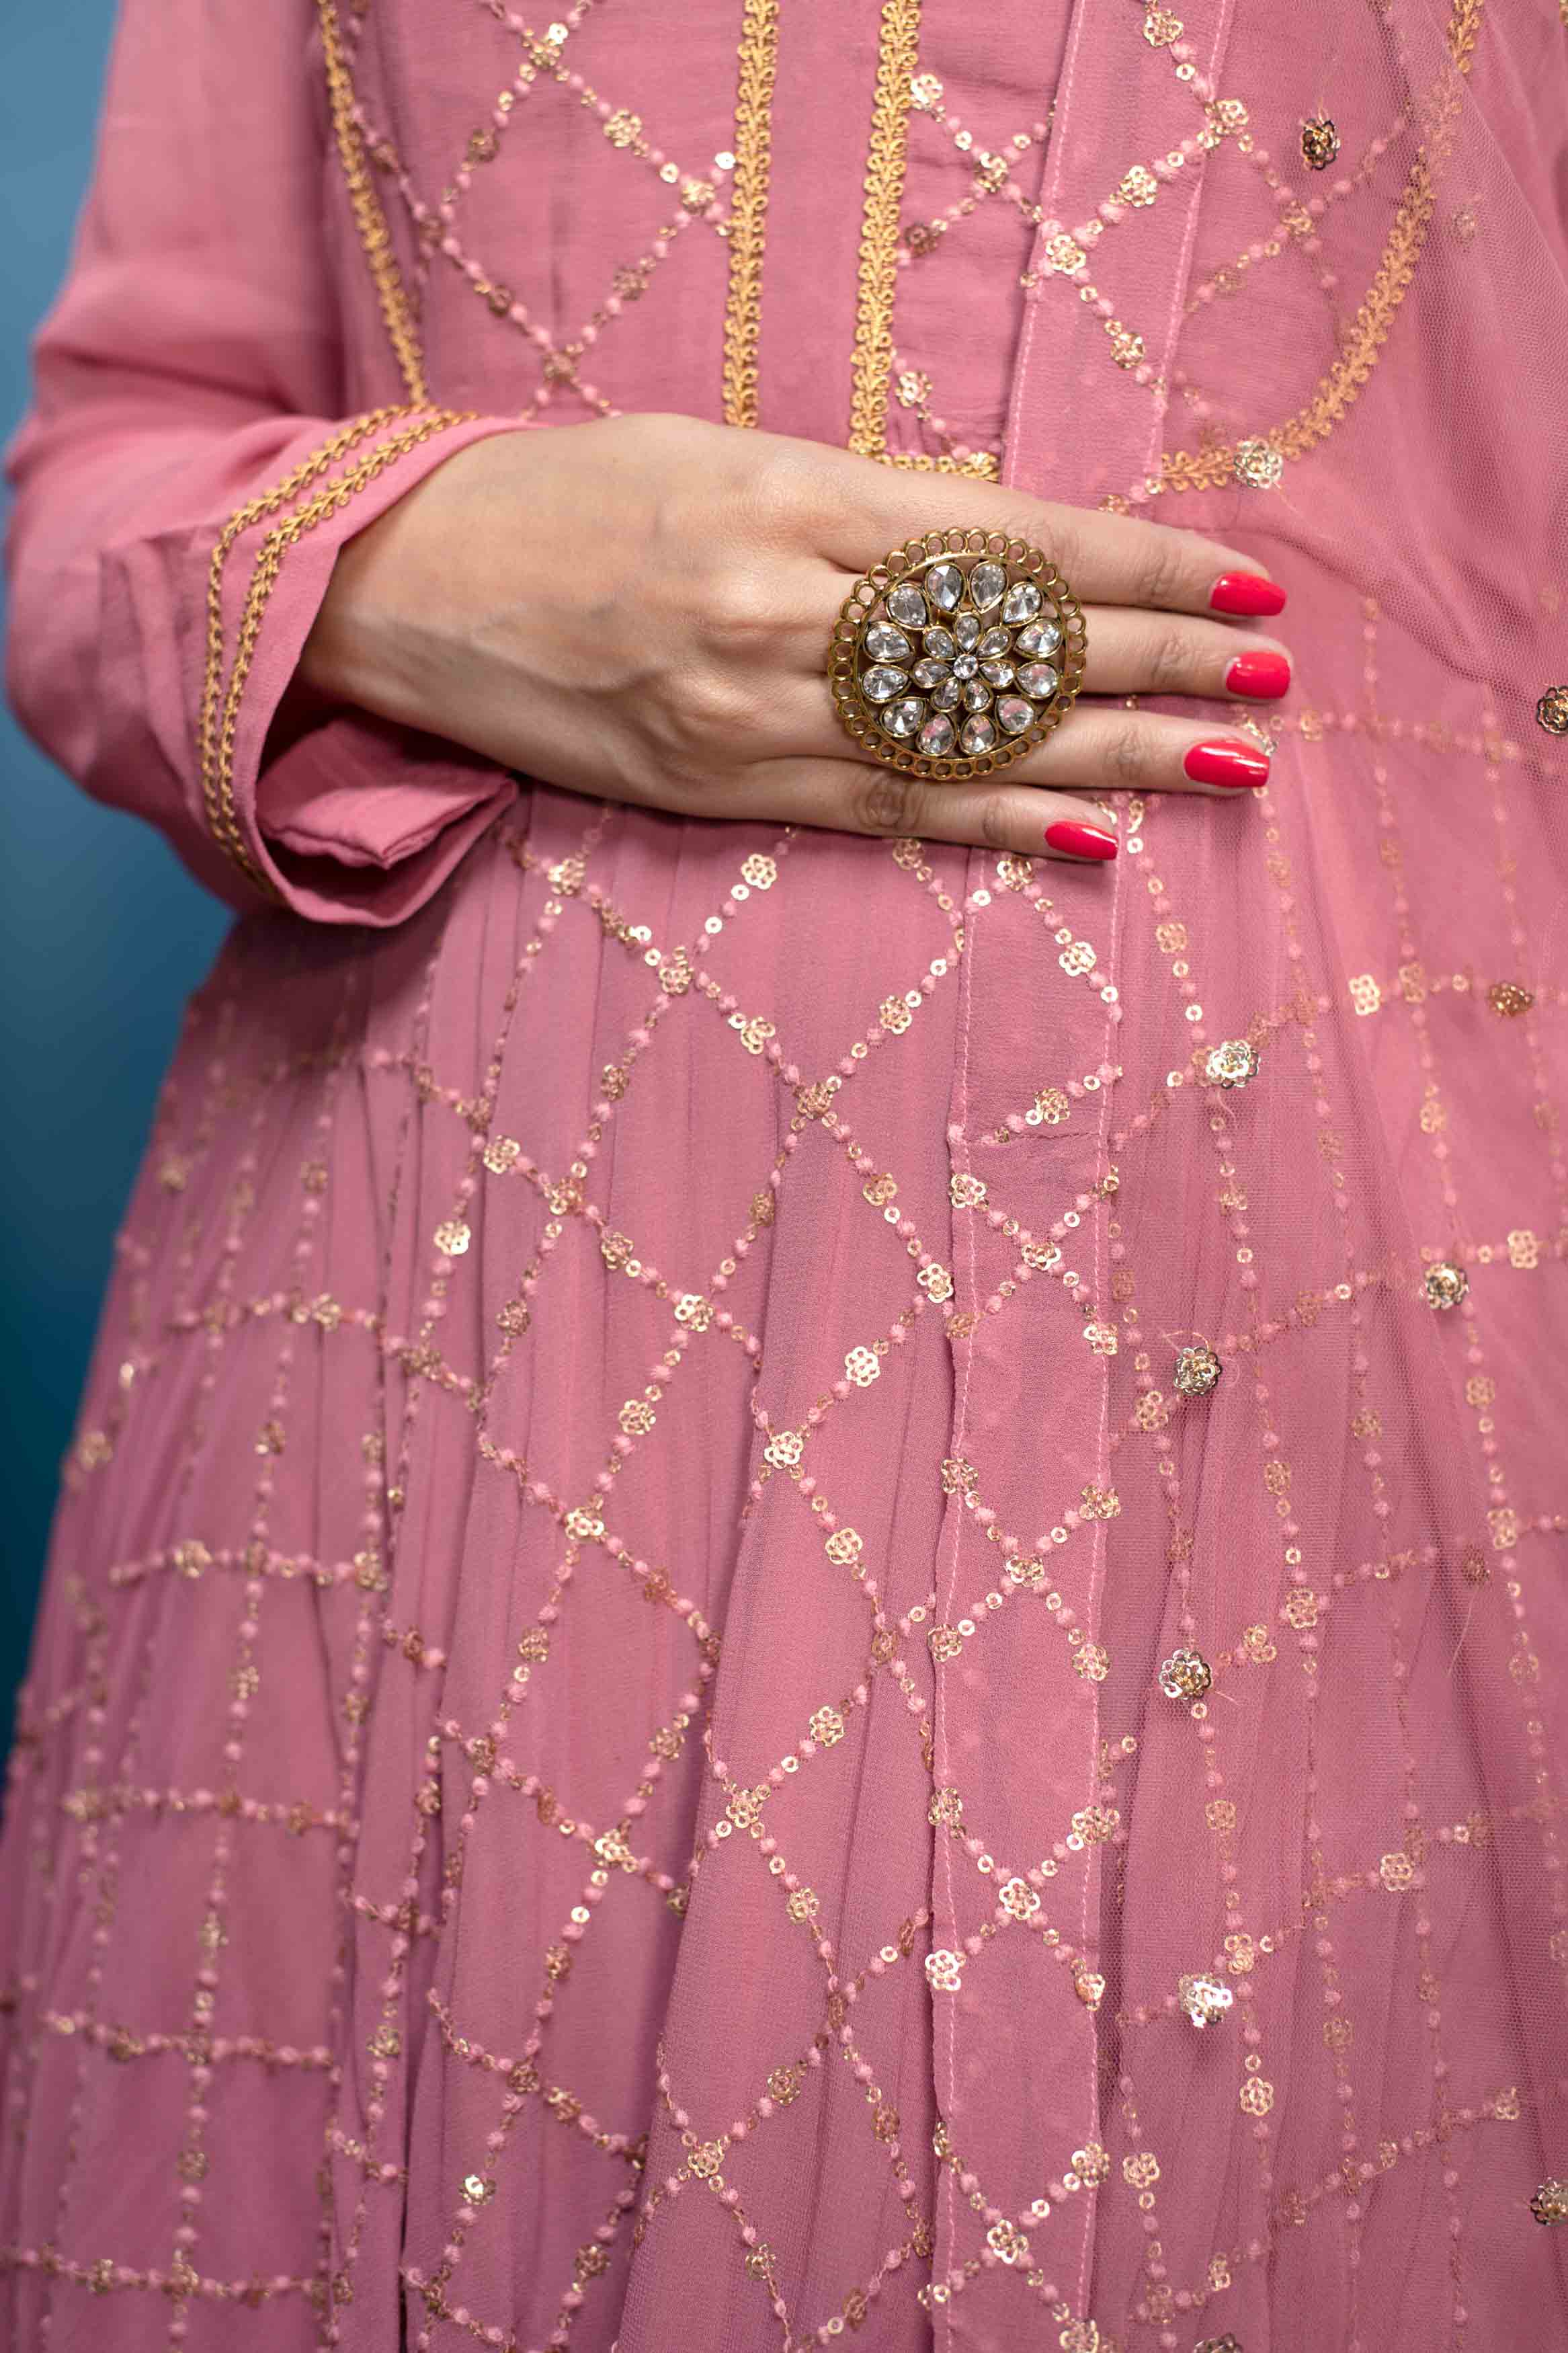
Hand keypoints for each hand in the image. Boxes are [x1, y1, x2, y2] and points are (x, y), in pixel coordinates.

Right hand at [298, 412, 1290, 864]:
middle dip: (1157, 660)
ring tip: (1228, 761)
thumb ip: (863, 511)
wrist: (406, 584)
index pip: (1012, 536)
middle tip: (1271, 676)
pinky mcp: (720, 790)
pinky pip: (888, 811)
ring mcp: (752, 712)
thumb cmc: (568, 498)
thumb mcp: (723, 455)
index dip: (1139, 563)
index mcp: (793, 494)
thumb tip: (1011, 555)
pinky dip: (999, 821)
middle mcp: (785, 606)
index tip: (1241, 581)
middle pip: (1013, 642)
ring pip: (970, 737)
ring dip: (1114, 752)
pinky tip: (1095, 833)